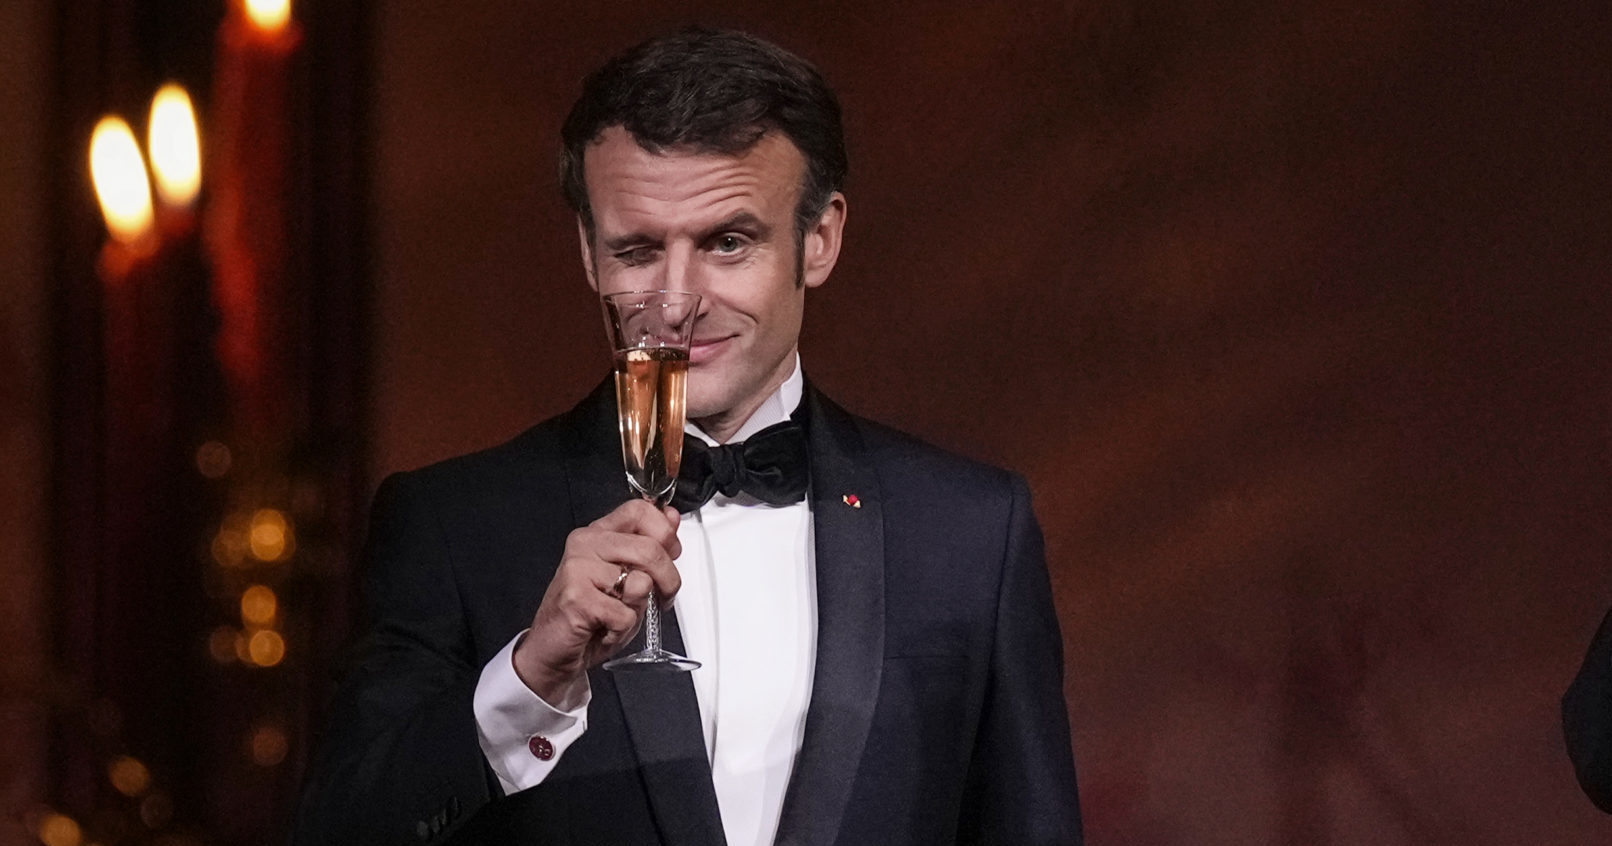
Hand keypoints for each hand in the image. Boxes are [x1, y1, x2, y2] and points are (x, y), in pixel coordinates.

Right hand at [513, 498, 681, 705]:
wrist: (552, 650)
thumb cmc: (590, 616)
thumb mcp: (627, 578)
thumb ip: (648, 547)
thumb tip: (671, 518)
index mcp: (598, 534)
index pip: (640, 511)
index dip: (665, 534)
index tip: (671, 554)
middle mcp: (585, 545)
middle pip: (650, 548)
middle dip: (669, 580)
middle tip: (662, 598)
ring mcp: (578, 569)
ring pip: (641, 581)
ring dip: (641, 608)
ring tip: (621, 615)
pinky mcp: (576, 598)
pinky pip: (625, 614)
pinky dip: (622, 630)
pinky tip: (605, 629)